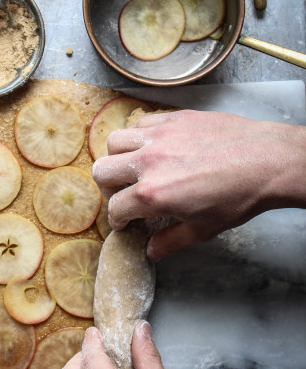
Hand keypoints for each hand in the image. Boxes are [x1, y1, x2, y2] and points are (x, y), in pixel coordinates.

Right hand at [92, 109, 305, 259]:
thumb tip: (151, 250)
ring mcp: (159, 136)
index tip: (124, 222)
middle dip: (107, 188)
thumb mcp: (202, 229)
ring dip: (117, 157)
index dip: (117, 220)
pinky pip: (141, 123)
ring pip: (114, 140)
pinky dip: (139, 136)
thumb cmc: (238, 196)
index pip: (116, 208)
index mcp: (153, 194)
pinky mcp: (173, 118)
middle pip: (101, 171)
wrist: (266, 162)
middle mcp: (149, 162)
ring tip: (132, 167)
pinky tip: (154, 147)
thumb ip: (170, 241)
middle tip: (122, 195)